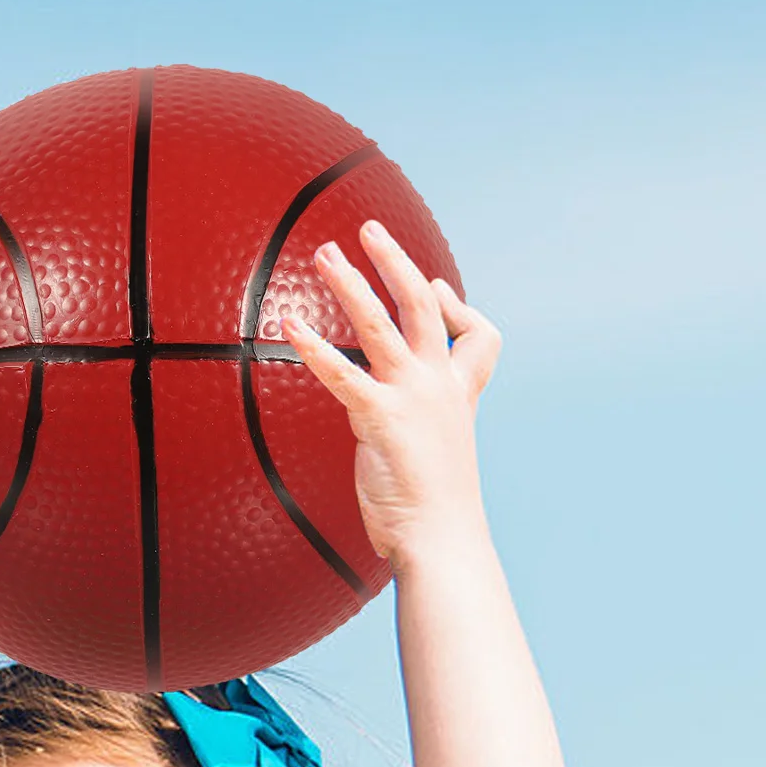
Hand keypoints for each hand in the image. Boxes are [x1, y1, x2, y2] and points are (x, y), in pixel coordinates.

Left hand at [281, 221, 501, 565]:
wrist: (442, 538)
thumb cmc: (433, 509)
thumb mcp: (437, 456)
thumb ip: (422, 428)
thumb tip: (400, 423)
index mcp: (457, 396)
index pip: (477, 336)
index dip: (458, 308)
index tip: (437, 290)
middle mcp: (439, 387)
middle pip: (422, 307)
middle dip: (395, 263)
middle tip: (369, 228)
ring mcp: (412, 398)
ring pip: (379, 324)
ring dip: (350, 283)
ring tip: (325, 253)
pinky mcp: (381, 418)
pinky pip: (342, 372)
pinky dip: (314, 345)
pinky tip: (289, 324)